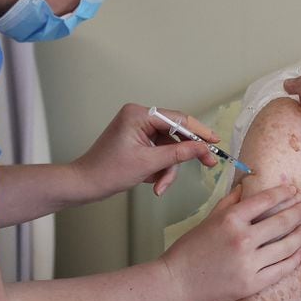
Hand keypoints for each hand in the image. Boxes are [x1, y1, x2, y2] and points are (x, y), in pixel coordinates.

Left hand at [71, 104, 220, 201]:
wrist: (85, 184)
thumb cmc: (108, 172)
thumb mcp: (148, 164)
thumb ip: (179, 154)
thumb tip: (203, 148)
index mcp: (139, 114)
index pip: (178, 119)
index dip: (199, 131)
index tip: (215, 142)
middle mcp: (139, 117)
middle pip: (175, 134)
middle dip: (182, 156)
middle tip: (207, 164)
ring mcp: (138, 129)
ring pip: (168, 147)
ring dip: (168, 168)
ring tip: (159, 186)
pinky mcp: (137, 141)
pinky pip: (159, 153)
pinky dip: (159, 168)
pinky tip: (152, 182)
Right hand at [161, 183, 300, 300]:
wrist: (177, 282)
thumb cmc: (189, 249)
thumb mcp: (208, 220)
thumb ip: (229, 203)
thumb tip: (245, 186)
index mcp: (231, 219)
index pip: (265, 200)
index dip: (284, 193)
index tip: (294, 191)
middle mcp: (243, 239)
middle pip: (281, 222)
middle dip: (299, 212)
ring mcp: (249, 263)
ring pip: (287, 246)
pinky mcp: (252, 284)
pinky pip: (282, 269)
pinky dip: (296, 258)